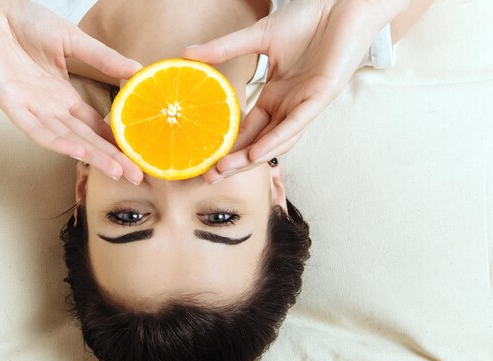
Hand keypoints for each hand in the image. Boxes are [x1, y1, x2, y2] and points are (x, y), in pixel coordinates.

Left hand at [0, 0, 143, 183]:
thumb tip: (139, 70)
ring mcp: (31, 108)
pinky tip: (78, 152)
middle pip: (85, 138)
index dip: (116, 141)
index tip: (139, 156)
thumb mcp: (73, 40)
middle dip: (110, 158)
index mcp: (63, 96)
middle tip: (136, 176)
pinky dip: (57, 141)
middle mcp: (49, 108)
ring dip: (90, 156)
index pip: (95, 125)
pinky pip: (36, 128)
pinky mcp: (10, 104)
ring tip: (115, 170)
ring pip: (65, 139)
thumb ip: (103, 59)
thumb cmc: (25, 21)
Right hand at [184, 0, 409, 182]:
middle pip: (259, 143)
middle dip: (235, 162)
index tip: (205, 160)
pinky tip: (257, 153)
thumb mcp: (258, 37)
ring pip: (277, 142)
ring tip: (226, 170)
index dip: (228, 146)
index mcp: (275, 97)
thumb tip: (187, 54)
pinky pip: (297, 124)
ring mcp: (305, 104)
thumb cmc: (307, 17)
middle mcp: (288, 106)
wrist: (341, 2)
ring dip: (252, 158)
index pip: (248, 129)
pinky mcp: (322, 96)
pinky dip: (277, 140)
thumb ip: (224, 48)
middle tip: (208, 176)